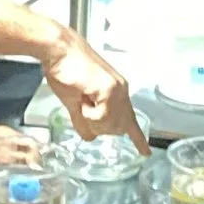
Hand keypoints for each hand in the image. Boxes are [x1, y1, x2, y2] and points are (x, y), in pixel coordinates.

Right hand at [42, 30, 144, 148]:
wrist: (57, 50)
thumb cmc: (63, 69)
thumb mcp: (73, 102)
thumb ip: (83, 121)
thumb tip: (89, 136)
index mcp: (116, 91)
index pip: (130, 120)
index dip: (138, 139)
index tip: (146, 153)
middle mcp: (121, 90)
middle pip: (118, 128)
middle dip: (98, 126)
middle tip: (83, 107)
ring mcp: (118, 89)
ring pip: (110, 126)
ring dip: (91, 120)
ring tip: (81, 98)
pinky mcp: (109, 89)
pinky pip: (100, 118)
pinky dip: (87, 114)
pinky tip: (82, 98)